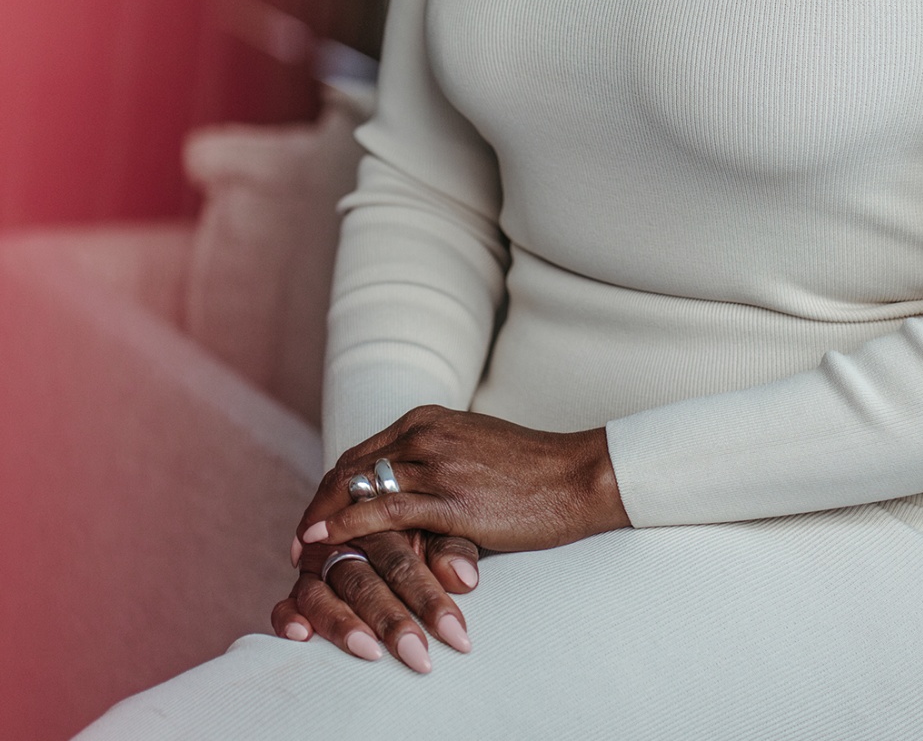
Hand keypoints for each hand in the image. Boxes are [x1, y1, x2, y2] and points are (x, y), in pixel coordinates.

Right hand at [273, 523, 480, 671]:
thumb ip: (452, 549)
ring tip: (368, 651)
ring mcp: (318, 565)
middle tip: (418, 656)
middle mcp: (345, 541)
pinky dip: (289, 618)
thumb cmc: (426, 527)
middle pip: (364, 579)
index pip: (401, 561)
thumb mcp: (443, 530)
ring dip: (344, 625)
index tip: (454, 633)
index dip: (428, 598)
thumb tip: (465, 578)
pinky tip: (301, 637)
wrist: (388, 513)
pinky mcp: (301, 588)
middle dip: (392, 620)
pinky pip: (286, 603)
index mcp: (381, 520)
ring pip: (325, 593)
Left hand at [296, 405, 628, 563]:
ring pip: (359, 488)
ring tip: (300, 551)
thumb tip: (403, 504)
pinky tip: (323, 543)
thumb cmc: (531, 474)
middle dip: (317, 505)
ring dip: (322, 520)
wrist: (577, 477)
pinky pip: (384, 512)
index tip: (313, 517)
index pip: (360, 454)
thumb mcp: (472, 455)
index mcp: (428, 420)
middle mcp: (425, 433)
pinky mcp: (451, 498)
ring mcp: (437, 463)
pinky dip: (344, 526)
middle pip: (349, 469)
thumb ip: (434, 468)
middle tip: (297, 542)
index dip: (330, 489)